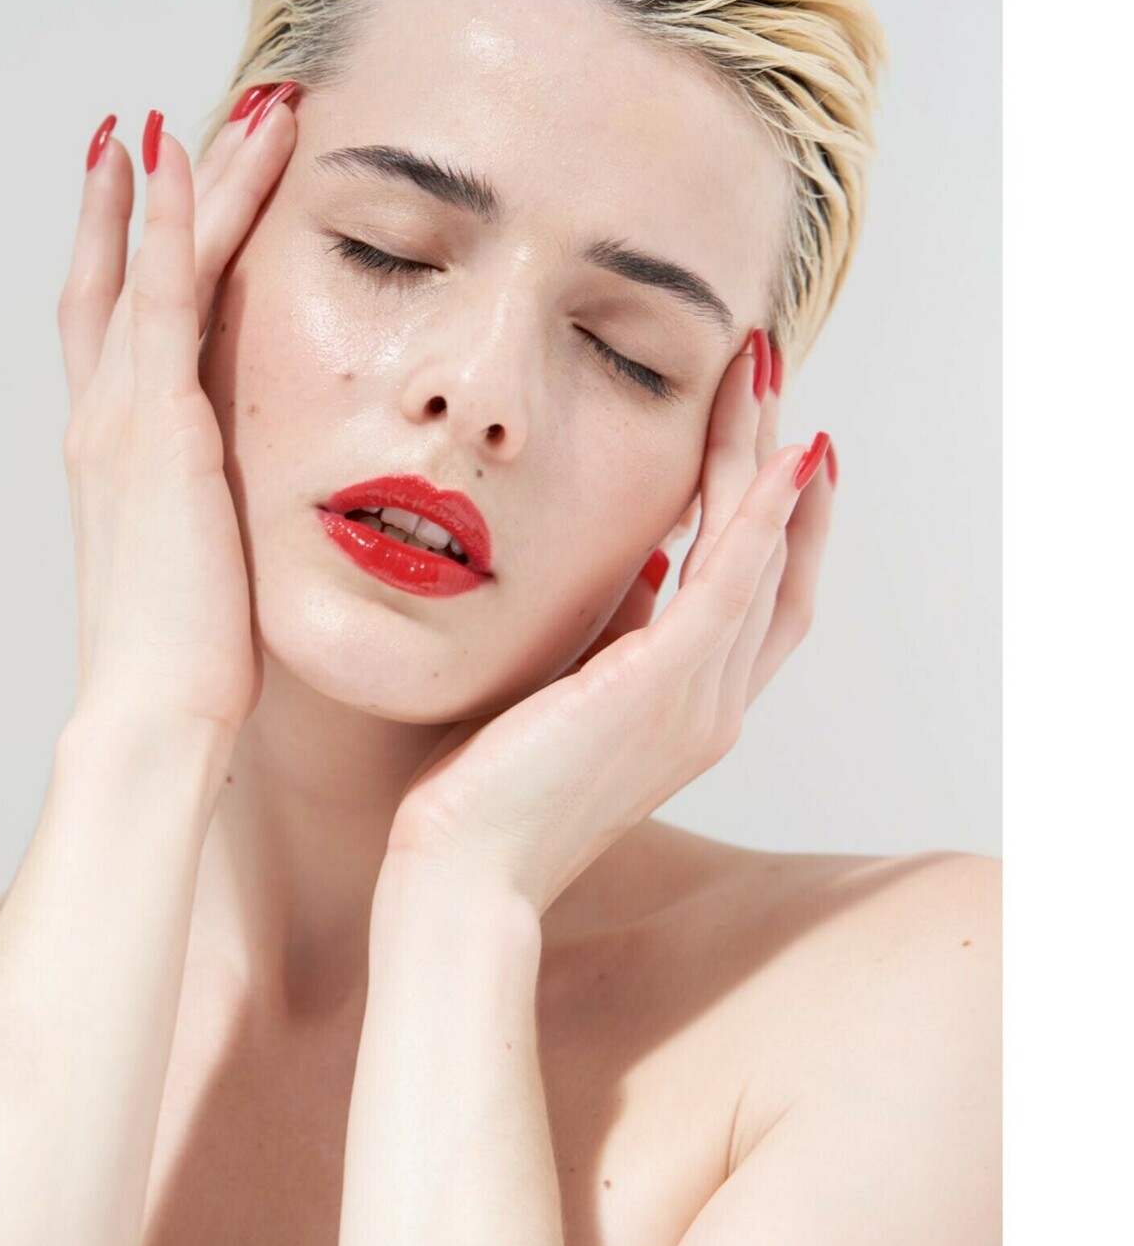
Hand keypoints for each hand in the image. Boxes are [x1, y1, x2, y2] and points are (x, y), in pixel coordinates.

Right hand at [56, 85, 297, 751]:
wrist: (155, 709)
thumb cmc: (189, 664)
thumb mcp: (208, 573)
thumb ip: (222, 524)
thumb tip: (257, 519)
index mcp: (122, 458)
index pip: (118, 331)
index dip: (125, 259)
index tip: (146, 198)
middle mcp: (107, 420)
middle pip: (122, 277)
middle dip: (146, 200)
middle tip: (169, 126)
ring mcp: (123, 413)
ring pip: (150, 264)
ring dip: (181, 183)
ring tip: (213, 110)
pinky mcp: (157, 418)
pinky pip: (163, 290)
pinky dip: (167, 217)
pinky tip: (182, 154)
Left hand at [387, 332, 834, 915]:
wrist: (464, 871)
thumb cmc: (491, 790)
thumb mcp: (564, 693)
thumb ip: (613, 634)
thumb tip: (641, 564)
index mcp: (690, 711)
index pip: (763, 599)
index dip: (782, 521)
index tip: (776, 445)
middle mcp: (714, 706)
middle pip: (778, 564)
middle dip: (779, 464)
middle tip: (769, 378)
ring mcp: (700, 699)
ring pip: (761, 555)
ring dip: (765, 456)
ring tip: (759, 374)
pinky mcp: (667, 684)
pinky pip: (734, 581)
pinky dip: (764, 514)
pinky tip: (780, 452)